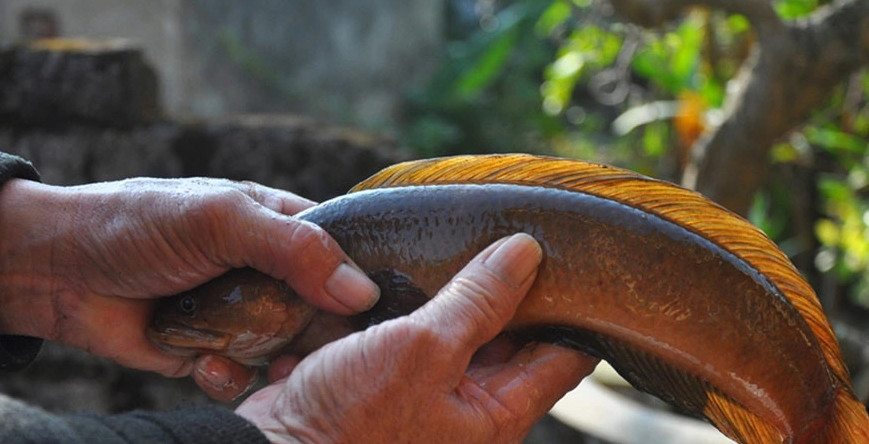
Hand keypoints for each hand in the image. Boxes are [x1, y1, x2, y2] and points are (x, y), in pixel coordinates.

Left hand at [0, 177, 378, 399]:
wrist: (57, 270)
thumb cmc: (140, 223)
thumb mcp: (222, 220)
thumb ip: (294, 248)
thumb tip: (360, 290)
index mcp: (279, 224)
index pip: (342, 250)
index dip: (361, 278)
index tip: (373, 309)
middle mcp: (267, 270)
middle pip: (322, 307)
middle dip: (319, 332)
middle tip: (311, 345)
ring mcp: (241, 311)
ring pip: (287, 348)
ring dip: (278, 361)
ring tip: (266, 363)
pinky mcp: (212, 349)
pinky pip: (243, 374)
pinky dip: (231, 376)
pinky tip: (206, 363)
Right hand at [236, 233, 598, 442]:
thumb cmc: (349, 423)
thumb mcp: (424, 350)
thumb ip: (477, 302)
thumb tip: (525, 253)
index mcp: (496, 414)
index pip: (561, 357)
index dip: (573, 307)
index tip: (574, 259)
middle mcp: (469, 408)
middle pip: (512, 338)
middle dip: (512, 290)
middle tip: (513, 234)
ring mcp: (428, 393)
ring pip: (461, 330)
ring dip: (458, 291)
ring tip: (465, 239)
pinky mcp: (390, 379)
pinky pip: (416, 334)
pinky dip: (416, 305)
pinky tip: (412, 268)